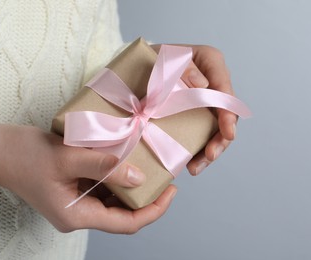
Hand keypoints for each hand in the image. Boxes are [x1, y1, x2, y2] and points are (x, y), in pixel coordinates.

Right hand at [0, 124, 176, 233]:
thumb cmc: (23, 155)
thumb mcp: (66, 157)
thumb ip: (104, 166)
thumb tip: (139, 178)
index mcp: (76, 216)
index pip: (126, 223)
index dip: (153, 210)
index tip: (171, 190)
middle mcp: (77, 214)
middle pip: (122, 213)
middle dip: (145, 196)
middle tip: (163, 172)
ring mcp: (74, 202)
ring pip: (112, 199)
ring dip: (130, 184)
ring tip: (148, 163)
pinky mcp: (71, 188)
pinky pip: (101, 186)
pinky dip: (115, 175)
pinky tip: (124, 159)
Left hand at [152, 44, 237, 175]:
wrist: (133, 69)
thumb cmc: (150, 60)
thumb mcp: (162, 57)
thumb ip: (183, 67)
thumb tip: (202, 84)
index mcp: (210, 63)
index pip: (225, 89)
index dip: (229, 113)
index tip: (228, 132)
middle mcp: (212, 83)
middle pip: (225, 114)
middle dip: (221, 139)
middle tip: (210, 155)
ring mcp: (204, 102)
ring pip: (216, 129)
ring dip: (209, 150)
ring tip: (196, 167)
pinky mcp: (194, 115)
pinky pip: (201, 134)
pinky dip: (197, 150)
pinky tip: (189, 164)